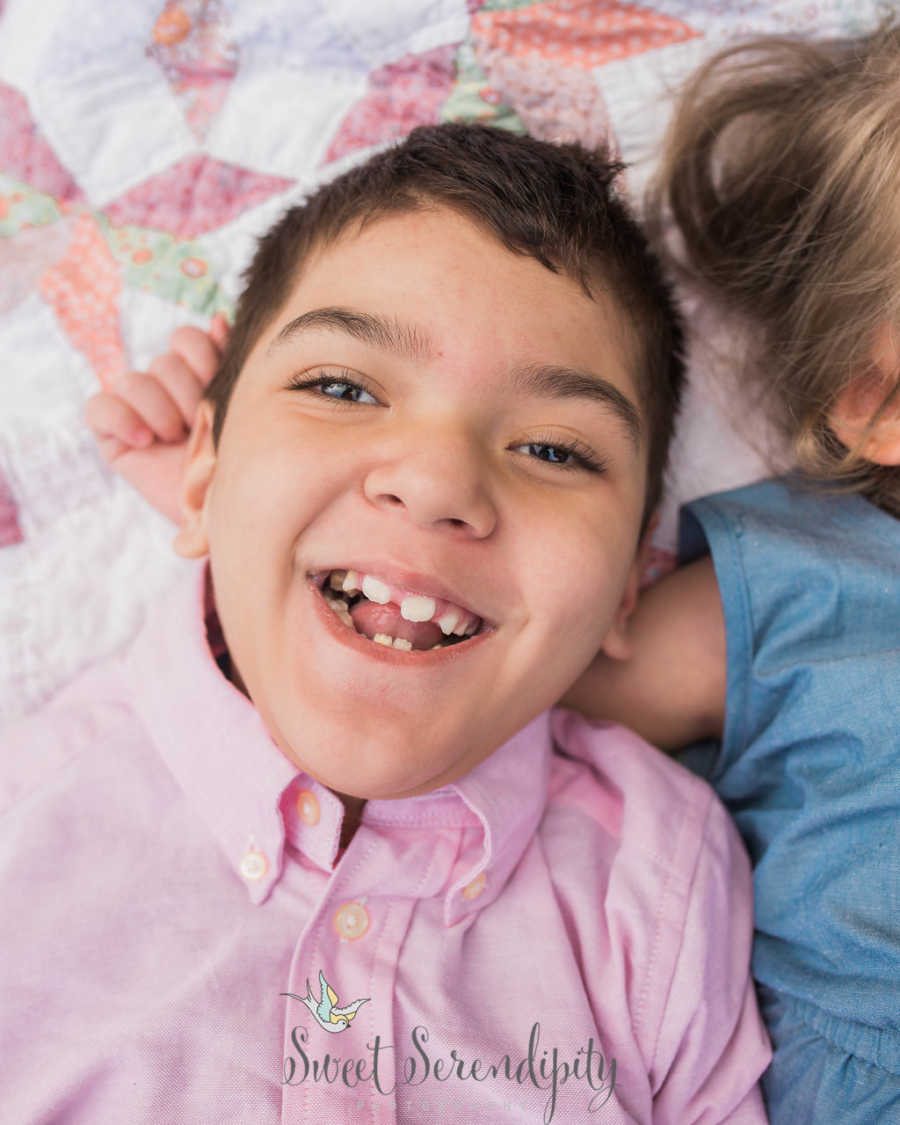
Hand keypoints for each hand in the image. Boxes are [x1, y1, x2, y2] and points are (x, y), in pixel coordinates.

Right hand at [85, 314, 228, 524]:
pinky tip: (146, 440)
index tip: (217, 387)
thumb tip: (221, 319)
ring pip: (132, 379)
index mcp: (198, 377)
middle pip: (163, 360)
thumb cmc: (240, 465)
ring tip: (176, 437)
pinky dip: (120, 418)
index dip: (202, 356)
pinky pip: (99, 407)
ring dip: (158, 409)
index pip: (187, 339)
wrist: (225, 516)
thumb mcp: (243, 410)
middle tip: (200, 424)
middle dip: (186, 392)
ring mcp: (137, 412)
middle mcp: (166, 390)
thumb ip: (232, 366)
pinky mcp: (113, 435)